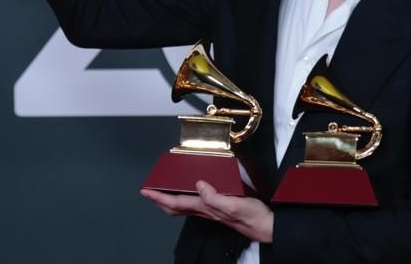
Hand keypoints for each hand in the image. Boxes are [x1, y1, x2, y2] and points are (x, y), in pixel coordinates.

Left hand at [140, 181, 273, 243]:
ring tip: (162, 191)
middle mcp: (205, 210)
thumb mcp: (234, 204)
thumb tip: (198, 185)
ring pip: (183, 207)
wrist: (265, 226)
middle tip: (149, 191)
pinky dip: (184, 197)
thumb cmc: (251, 216)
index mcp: (206, 207)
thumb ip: (215, 196)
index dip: (159, 197)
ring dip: (169, 200)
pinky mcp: (218, 208)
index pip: (176, 203)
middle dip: (159, 200)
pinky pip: (194, 204)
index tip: (146, 191)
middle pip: (175, 208)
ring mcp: (211, 211)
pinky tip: (189, 192)